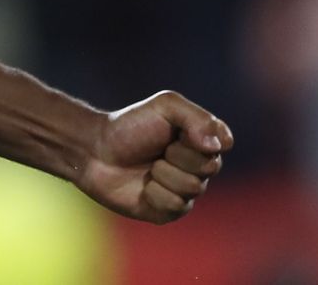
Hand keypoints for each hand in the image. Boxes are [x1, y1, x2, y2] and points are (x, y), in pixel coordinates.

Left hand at [75, 90, 231, 224]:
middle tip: (158, 149)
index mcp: (202, 141)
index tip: (177, 133)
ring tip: (149, 167)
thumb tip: (217, 146)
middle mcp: (199, 168)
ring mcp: (185, 191)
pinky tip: (144, 186)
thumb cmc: (130, 126)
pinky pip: (176, 206)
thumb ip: (197, 118)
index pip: (223, 144)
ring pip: (193, 188)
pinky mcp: (170, 212)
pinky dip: (155, 193)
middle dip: (177, 155)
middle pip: (209, 168)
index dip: (198, 138)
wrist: (95, 151)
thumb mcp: (164, 106)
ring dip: (163, 173)